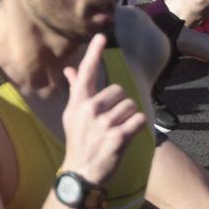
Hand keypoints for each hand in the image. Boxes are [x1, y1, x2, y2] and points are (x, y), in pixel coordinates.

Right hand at [59, 35, 146, 186]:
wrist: (81, 172)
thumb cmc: (79, 140)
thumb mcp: (72, 115)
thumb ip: (75, 90)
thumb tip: (70, 69)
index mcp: (78, 102)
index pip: (86, 72)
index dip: (94, 53)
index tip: (101, 36)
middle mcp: (89, 109)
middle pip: (120, 90)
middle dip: (121, 105)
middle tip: (111, 121)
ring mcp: (103, 123)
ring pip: (131, 106)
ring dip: (129, 118)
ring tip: (117, 130)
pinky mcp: (117, 137)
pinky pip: (138, 120)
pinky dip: (138, 128)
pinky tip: (127, 136)